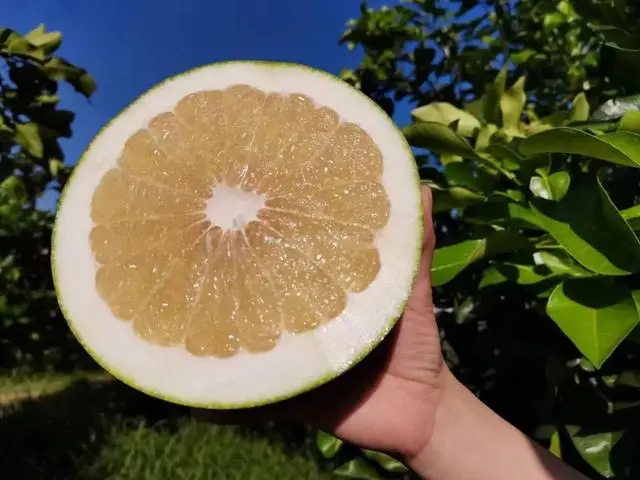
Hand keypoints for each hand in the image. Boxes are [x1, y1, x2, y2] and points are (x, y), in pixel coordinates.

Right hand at [194, 185, 443, 458]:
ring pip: (239, 343)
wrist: (421, 412)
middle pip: (249, 293)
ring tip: (164, 315)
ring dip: (205, 332)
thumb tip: (423, 185)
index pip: (282, 251)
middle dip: (214, 273)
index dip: (257, 228)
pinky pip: (248, 400)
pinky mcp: (288, 397)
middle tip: (173, 247)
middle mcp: (295, 318)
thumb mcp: (415, 290)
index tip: (223, 194)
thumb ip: (414, 246)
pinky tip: (188, 393)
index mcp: (319, 285)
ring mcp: (287, 357)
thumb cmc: (416, 342)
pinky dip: (220, 399)